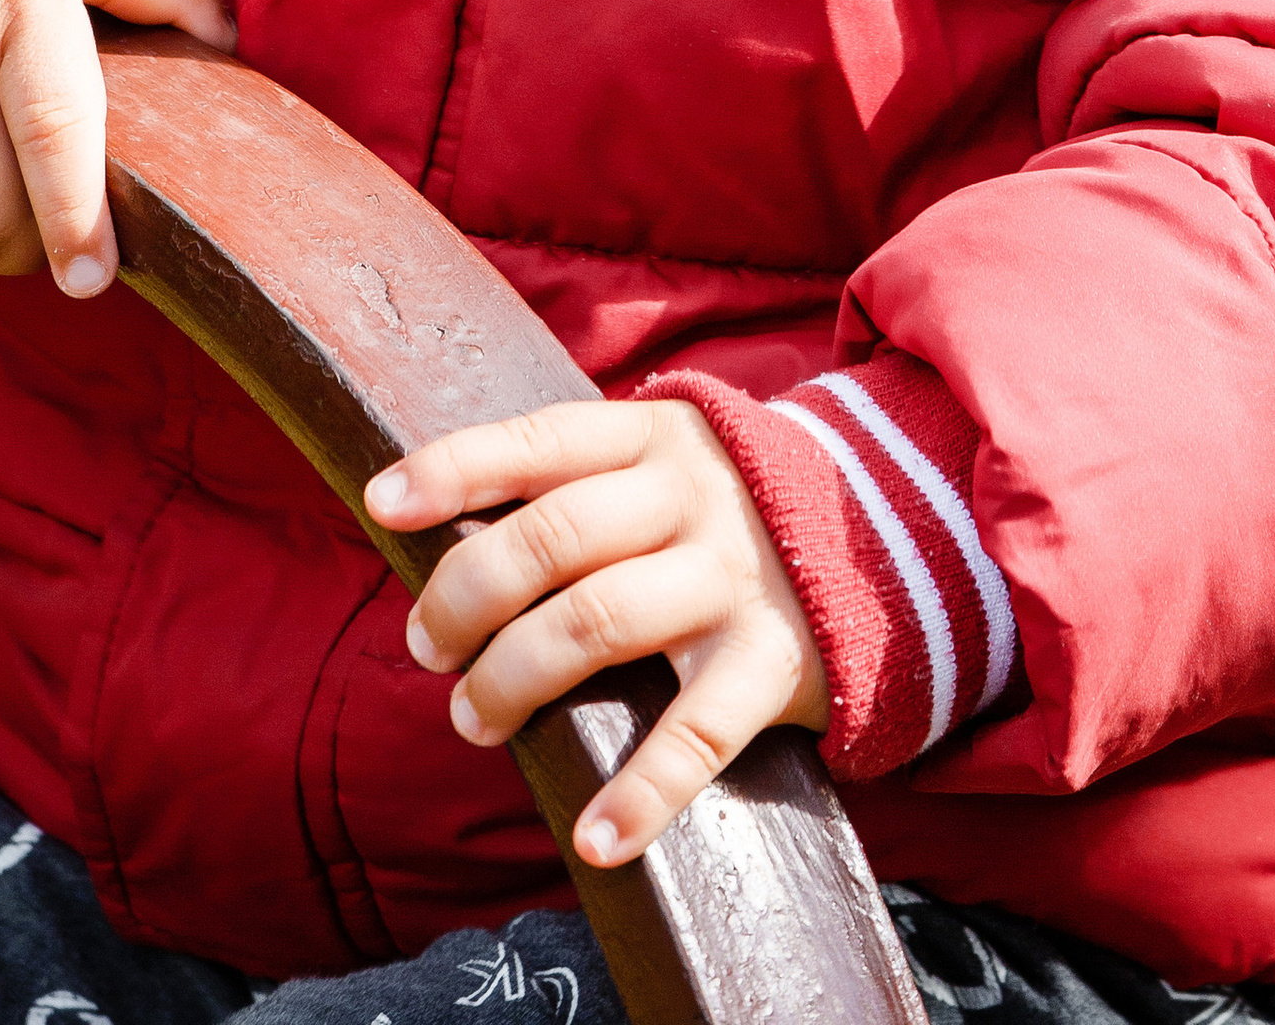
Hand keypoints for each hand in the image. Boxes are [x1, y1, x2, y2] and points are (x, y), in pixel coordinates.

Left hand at [367, 400, 826, 862]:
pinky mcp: (775, 659)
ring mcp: (733, 577)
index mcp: (652, 435)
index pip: (537, 441)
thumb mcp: (664, 462)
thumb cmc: (727, 507)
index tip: (383, 503)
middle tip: (428, 650)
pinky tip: (596, 838)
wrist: (890, 532)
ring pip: (598, 621)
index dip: (455, 469)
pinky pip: (699, 734)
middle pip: (552, 536)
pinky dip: (642, 791)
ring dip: (516, 678)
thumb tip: (446, 533)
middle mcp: (689, 496)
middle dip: (467, 596)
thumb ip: (577, 484)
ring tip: (476, 718)